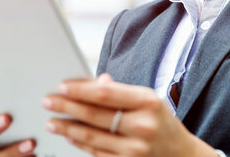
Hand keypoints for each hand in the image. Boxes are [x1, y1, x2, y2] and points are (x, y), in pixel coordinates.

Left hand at [41, 74, 217, 156]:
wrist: (181, 155)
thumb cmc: (161, 121)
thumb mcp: (149, 100)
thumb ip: (121, 92)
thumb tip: (97, 81)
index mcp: (148, 102)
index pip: (106, 93)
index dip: (81, 89)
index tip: (61, 85)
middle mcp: (143, 126)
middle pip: (95, 115)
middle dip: (67, 107)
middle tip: (48, 101)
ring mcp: (135, 149)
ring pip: (92, 137)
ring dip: (68, 128)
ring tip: (51, 121)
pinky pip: (97, 153)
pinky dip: (80, 144)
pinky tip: (69, 136)